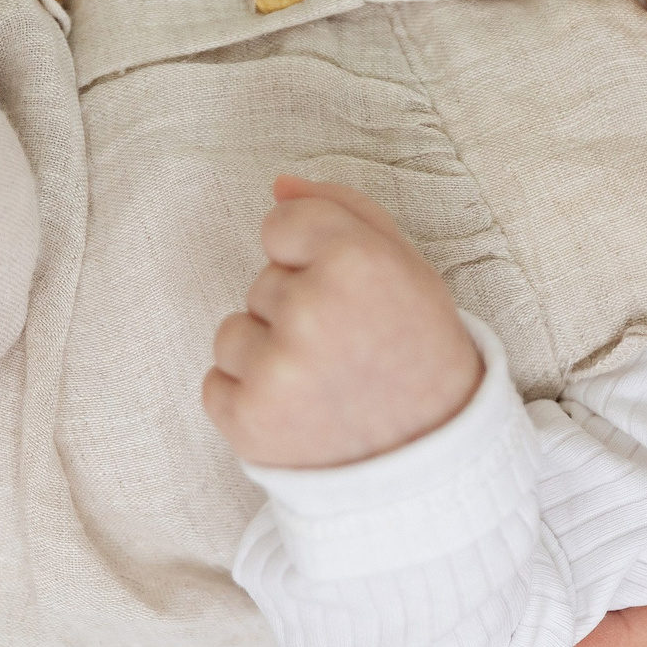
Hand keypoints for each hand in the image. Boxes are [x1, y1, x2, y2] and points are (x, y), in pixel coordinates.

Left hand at [207, 177, 481, 468]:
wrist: (430, 461)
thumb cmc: (419, 353)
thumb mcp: (407, 269)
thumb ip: (345, 212)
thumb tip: (279, 185)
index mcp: (358, 262)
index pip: (282, 223)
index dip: (316, 257)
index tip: (351, 293)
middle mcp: (313, 311)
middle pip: (262, 280)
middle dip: (297, 308)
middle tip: (351, 348)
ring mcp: (277, 371)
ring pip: (233, 331)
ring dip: (267, 354)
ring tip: (325, 383)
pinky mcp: (248, 422)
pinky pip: (216, 383)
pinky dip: (250, 400)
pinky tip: (302, 413)